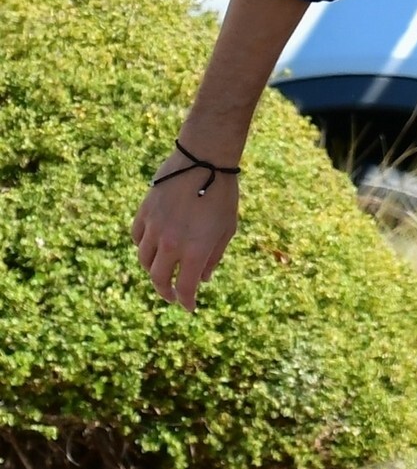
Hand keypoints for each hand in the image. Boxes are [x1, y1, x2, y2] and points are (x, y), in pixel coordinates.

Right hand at [131, 148, 240, 311]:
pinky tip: (151, 248)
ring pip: (144, 259)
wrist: (204, 161)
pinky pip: (137, 237)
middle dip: (165, 291)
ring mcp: (154, 228)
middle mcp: (170, 243)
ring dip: (152, 270)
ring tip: (161, 271)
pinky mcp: (144, 212)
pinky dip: (143, 246)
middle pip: (158, 278)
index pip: (184, 287)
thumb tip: (202, 279)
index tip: (188, 307)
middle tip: (172, 295)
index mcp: (194, 251)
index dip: (186, 302)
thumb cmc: (223, 195)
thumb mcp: (226, 230)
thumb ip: (213, 257)